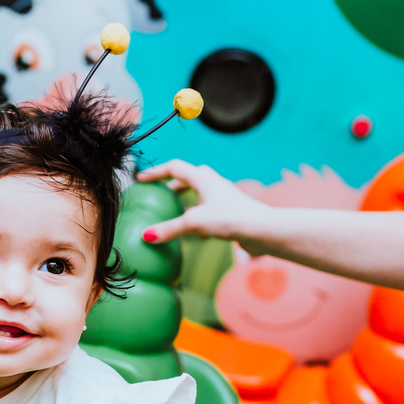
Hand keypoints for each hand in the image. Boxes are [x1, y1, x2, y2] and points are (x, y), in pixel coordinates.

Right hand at [136, 159, 268, 242]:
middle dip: (172, 184)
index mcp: (203, 179)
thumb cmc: (230, 219)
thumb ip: (170, 229)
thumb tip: (146, 236)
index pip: (174, 168)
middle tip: (159, 194)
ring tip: (175, 213)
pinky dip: (198, 218)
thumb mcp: (195, 223)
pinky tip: (196, 235)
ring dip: (187, 201)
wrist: (263, 230)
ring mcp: (223, 198)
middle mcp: (214, 184)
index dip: (156, 172)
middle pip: (189, 178)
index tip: (141, 179)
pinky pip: (209, 210)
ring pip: (200, 194)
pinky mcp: (230, 212)